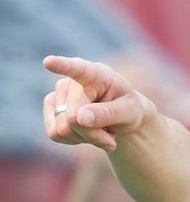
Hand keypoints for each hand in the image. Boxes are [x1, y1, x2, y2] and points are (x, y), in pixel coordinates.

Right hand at [43, 55, 157, 151]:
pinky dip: (74, 139)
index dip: (62, 65)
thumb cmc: (126, 109)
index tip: (49, 62)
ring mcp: (57, 93)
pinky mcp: (50, 108)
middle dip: (93, 134)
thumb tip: (78, 118)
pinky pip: (55, 134)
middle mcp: (71, 81)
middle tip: (111, 135)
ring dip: (85, 137)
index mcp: (96, 74)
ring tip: (99, 128)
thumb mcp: (129, 112)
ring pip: (62, 129)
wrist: (120, 116)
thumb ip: (107, 114)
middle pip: (72, 118)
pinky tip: (86, 131)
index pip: (77, 68)